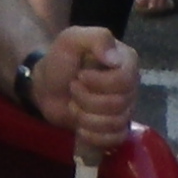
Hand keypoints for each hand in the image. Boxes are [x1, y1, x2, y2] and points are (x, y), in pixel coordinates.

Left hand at [34, 28, 139, 154]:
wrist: (46, 86)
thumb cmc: (60, 60)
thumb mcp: (71, 39)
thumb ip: (95, 38)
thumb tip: (115, 60)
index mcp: (126, 61)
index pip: (125, 80)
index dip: (99, 82)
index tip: (80, 75)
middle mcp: (131, 85)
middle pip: (118, 104)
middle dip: (87, 99)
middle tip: (73, 89)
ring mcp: (125, 108)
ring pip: (115, 123)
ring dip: (86, 117)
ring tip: (74, 105)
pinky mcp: (115, 128)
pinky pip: (115, 139)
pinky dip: (94, 136)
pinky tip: (81, 127)